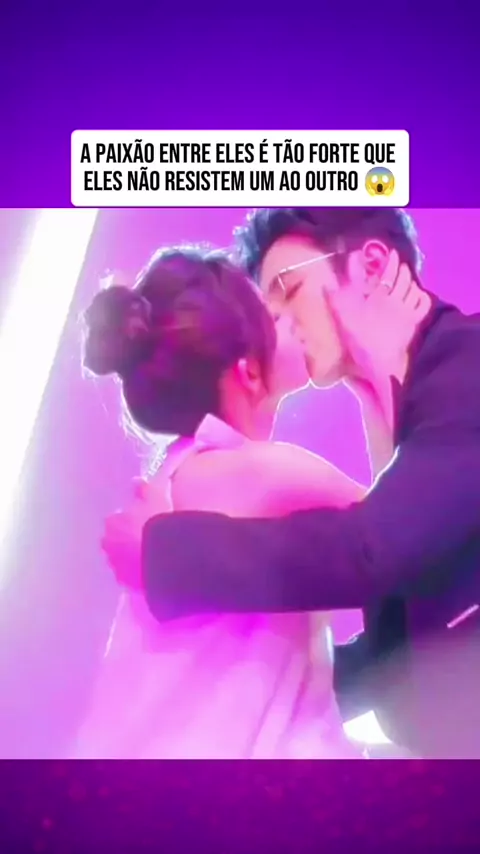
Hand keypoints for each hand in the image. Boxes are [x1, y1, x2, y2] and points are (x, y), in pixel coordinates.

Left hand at [101, 477, 169, 589]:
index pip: (116, 520)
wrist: (166, 556)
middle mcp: (108, 545)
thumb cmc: (158, 523)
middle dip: (126, 539)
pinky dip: (136, 571)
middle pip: (115, 540)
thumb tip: (136, 481)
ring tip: (149, 554)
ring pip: (121, 558)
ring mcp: (116, 565)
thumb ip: (143, 489)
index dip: (129, 520)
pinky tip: (150, 568)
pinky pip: (130, 575)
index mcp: (112, 523)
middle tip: (145, 538)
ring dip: (130, 556)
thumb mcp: (154, 497)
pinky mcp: (126, 582)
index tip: (142, 521)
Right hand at [326, 250, 430, 385]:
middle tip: (398, 264)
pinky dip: (422, 296)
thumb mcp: (344, 315)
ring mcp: (407, 310)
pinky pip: (423, 304)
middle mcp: (395, 299)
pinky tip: (418, 295)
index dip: (389, 261)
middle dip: (401, 269)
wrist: (379, 360)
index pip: (386, 273)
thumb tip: (324, 282)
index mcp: (378, 296)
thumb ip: (336, 296)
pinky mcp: (414, 321)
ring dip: (411, 280)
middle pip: (403, 278)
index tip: (390, 253)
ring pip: (413, 288)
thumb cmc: (359, 337)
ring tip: (408, 278)